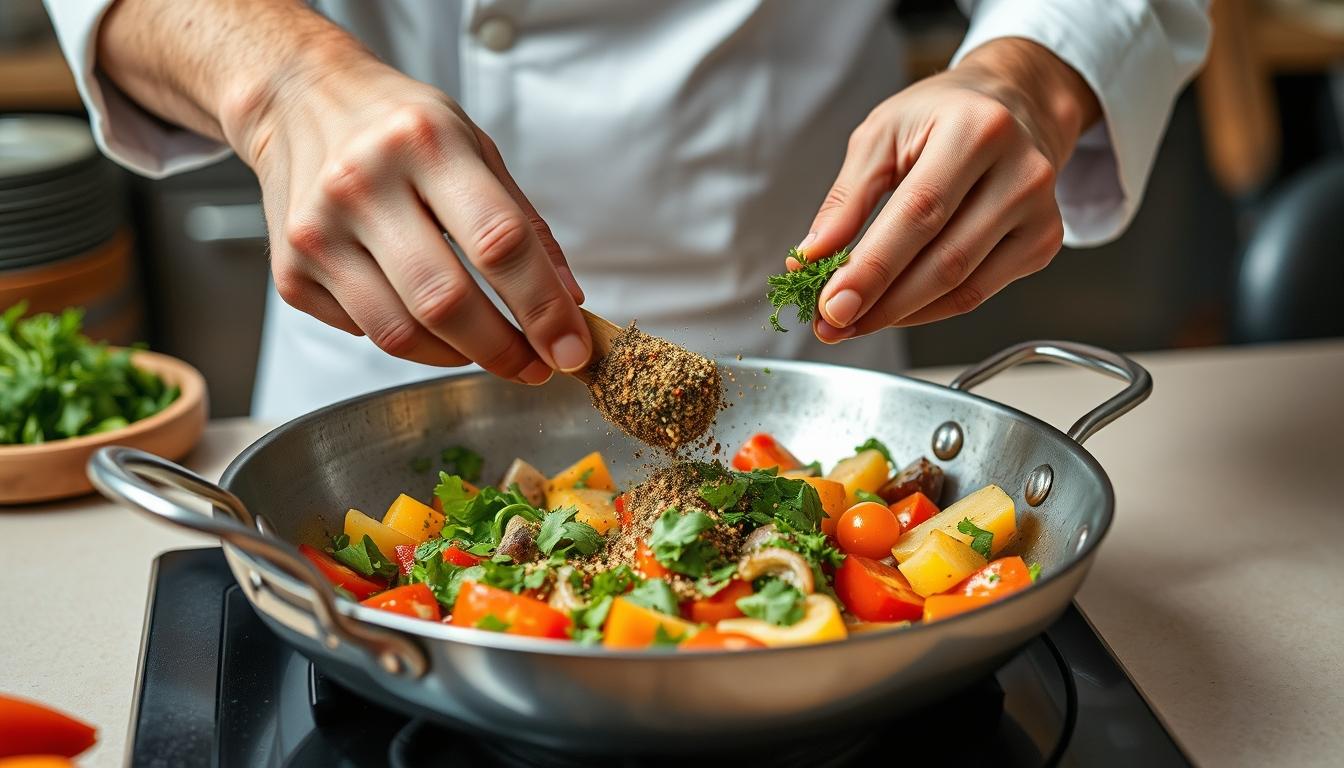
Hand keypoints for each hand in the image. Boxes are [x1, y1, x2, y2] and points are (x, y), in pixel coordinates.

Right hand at [222, 48, 589, 383]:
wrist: (299, 101)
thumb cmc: (399, 125)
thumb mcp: (475, 146)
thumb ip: (525, 225)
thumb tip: (567, 303)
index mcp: (425, 143)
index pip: (499, 242)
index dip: (543, 308)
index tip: (572, 351)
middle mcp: (362, 183)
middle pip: (446, 301)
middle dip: (504, 350)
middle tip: (534, 366)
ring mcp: (317, 232)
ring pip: (400, 333)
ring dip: (458, 356)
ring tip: (486, 348)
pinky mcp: (289, 273)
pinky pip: (365, 333)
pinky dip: (408, 340)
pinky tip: (421, 315)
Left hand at [796, 38, 1100, 341]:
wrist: (1014, 102)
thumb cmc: (941, 116)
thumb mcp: (881, 134)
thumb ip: (846, 198)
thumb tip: (813, 258)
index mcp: (976, 130)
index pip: (919, 214)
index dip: (873, 269)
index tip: (831, 305)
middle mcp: (1021, 171)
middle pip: (945, 261)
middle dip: (881, 303)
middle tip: (831, 323)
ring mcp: (1040, 212)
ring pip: (963, 288)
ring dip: (900, 315)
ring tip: (853, 320)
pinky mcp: (1043, 241)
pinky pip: (977, 294)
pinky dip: (929, 310)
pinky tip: (894, 309)